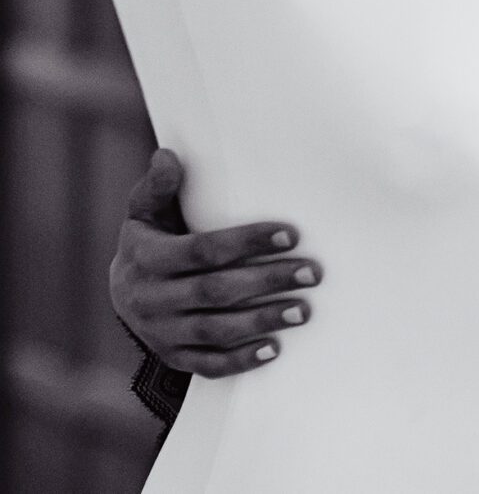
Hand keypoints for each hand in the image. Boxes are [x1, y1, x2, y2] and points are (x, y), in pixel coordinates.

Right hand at [109, 148, 320, 376]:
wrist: (124, 290)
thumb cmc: (151, 239)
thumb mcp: (146, 212)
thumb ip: (159, 188)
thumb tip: (168, 155)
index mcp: (146, 258)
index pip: (202, 251)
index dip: (248, 242)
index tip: (292, 234)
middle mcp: (149, 298)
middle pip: (214, 291)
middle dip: (267, 281)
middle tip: (313, 272)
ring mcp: (161, 332)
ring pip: (214, 330)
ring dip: (262, 321)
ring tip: (304, 309)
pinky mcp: (173, 356)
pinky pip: (207, 364)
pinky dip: (240, 360)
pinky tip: (275, 349)